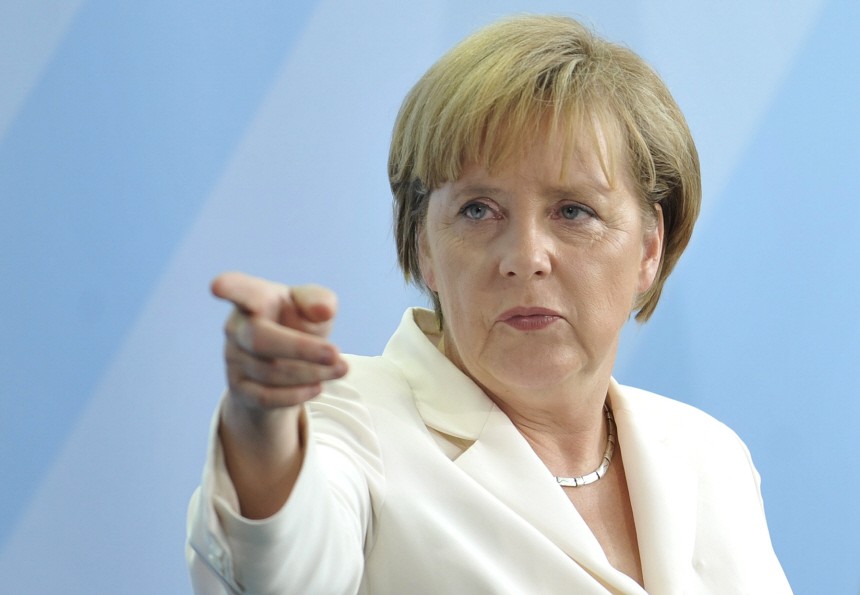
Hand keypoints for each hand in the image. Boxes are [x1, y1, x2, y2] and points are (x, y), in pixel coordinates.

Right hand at [212, 271, 348, 411]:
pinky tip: (318, 387)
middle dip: (301, 348)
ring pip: (270, 372)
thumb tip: (324, 311)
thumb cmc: (298, 323)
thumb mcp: (313, 307)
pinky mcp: (239, 387)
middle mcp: (238, 327)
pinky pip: (266, 397)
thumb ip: (319, 301)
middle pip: (260, 339)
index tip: (217, 286)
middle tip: (336, 354)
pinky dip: (296, 395)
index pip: (239, 291)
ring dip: (311, 373)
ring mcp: (234, 358)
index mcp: (254, 298)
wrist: (285, 364)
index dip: (229, 288)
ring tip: (340, 368)